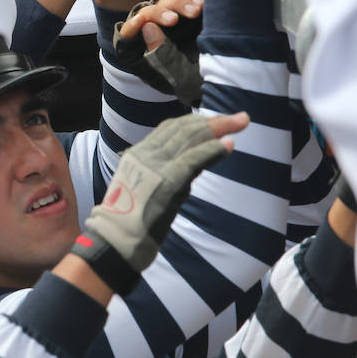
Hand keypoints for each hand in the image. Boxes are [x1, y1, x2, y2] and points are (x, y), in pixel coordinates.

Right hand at [73, 111, 247, 292]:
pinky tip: (229, 144)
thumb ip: (164, 173)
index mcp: (139, 154)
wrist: (115, 239)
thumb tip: (191, 167)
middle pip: (185, 129)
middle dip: (215, 121)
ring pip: (192, 138)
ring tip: (241, 122)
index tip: (218, 120)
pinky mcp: (168, 180)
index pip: (171, 128)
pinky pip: (195, 159)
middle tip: (240, 118)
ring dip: (221, 128)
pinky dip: (214, 150)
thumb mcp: (143, 187)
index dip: (197, 121)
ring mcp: (157, 166)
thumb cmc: (131, 221)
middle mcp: (147, 154)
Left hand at [112, 0, 203, 105]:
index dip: (130, 27)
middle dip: (158, 13)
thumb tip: (146, 26)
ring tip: (195, 12)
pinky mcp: (191, 13)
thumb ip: (162, 55)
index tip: (141, 22)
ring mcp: (175, 22)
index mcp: (147, 55)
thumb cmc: (202, 85)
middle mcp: (157, 35)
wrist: (231, 80)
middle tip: (174, 20)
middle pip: (147, 13)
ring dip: (178, 4)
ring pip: (166, 2)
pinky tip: (200, 7)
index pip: (127, 36)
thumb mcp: (181, 77)